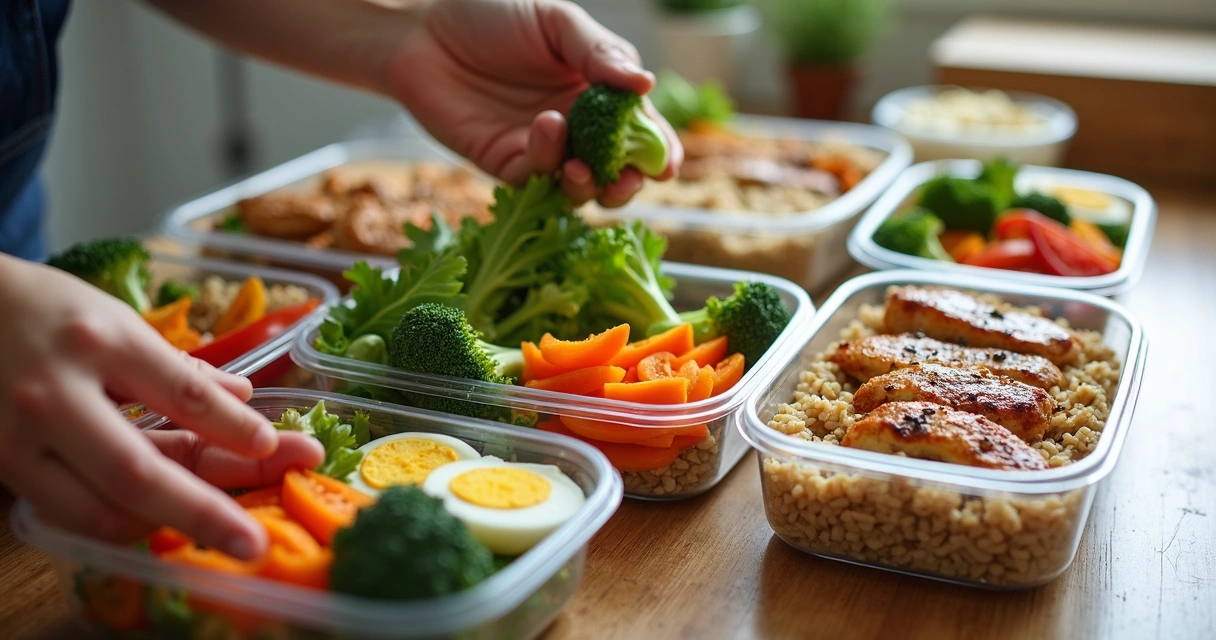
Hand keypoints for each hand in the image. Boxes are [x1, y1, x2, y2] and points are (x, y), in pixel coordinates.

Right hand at [0, 256, 322, 559]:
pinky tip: (157, 521)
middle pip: (136, 472)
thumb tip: (243, 399)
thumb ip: (178, 368)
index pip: (182, 394)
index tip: (273, 449)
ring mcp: (21, 437)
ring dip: (162, 527)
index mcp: (102, 342)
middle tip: (253, 543)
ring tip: (213, 528)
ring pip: (97, 510)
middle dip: (203, 513)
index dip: (232, 429)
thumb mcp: (119, 320)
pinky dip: (117, 524)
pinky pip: (67, 513)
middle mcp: (58, 394)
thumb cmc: (50, 312)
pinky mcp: (2, 466)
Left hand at [387, 0, 682, 206]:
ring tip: (584, 162)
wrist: (424, 29)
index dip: (658, 153)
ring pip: (577, 189)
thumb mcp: (557, 23)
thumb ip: (601, 54)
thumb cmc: (494, 16)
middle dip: (627, 184)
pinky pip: (534, 179)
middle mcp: (577, 129)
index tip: (666, 165)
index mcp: (600, 94)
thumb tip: (646, 85)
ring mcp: (541, 150)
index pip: (641, 133)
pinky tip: (547, 125)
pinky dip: (546, 159)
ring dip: (587, 183)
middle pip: (615, 174)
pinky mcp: (505, 164)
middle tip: (628, 179)